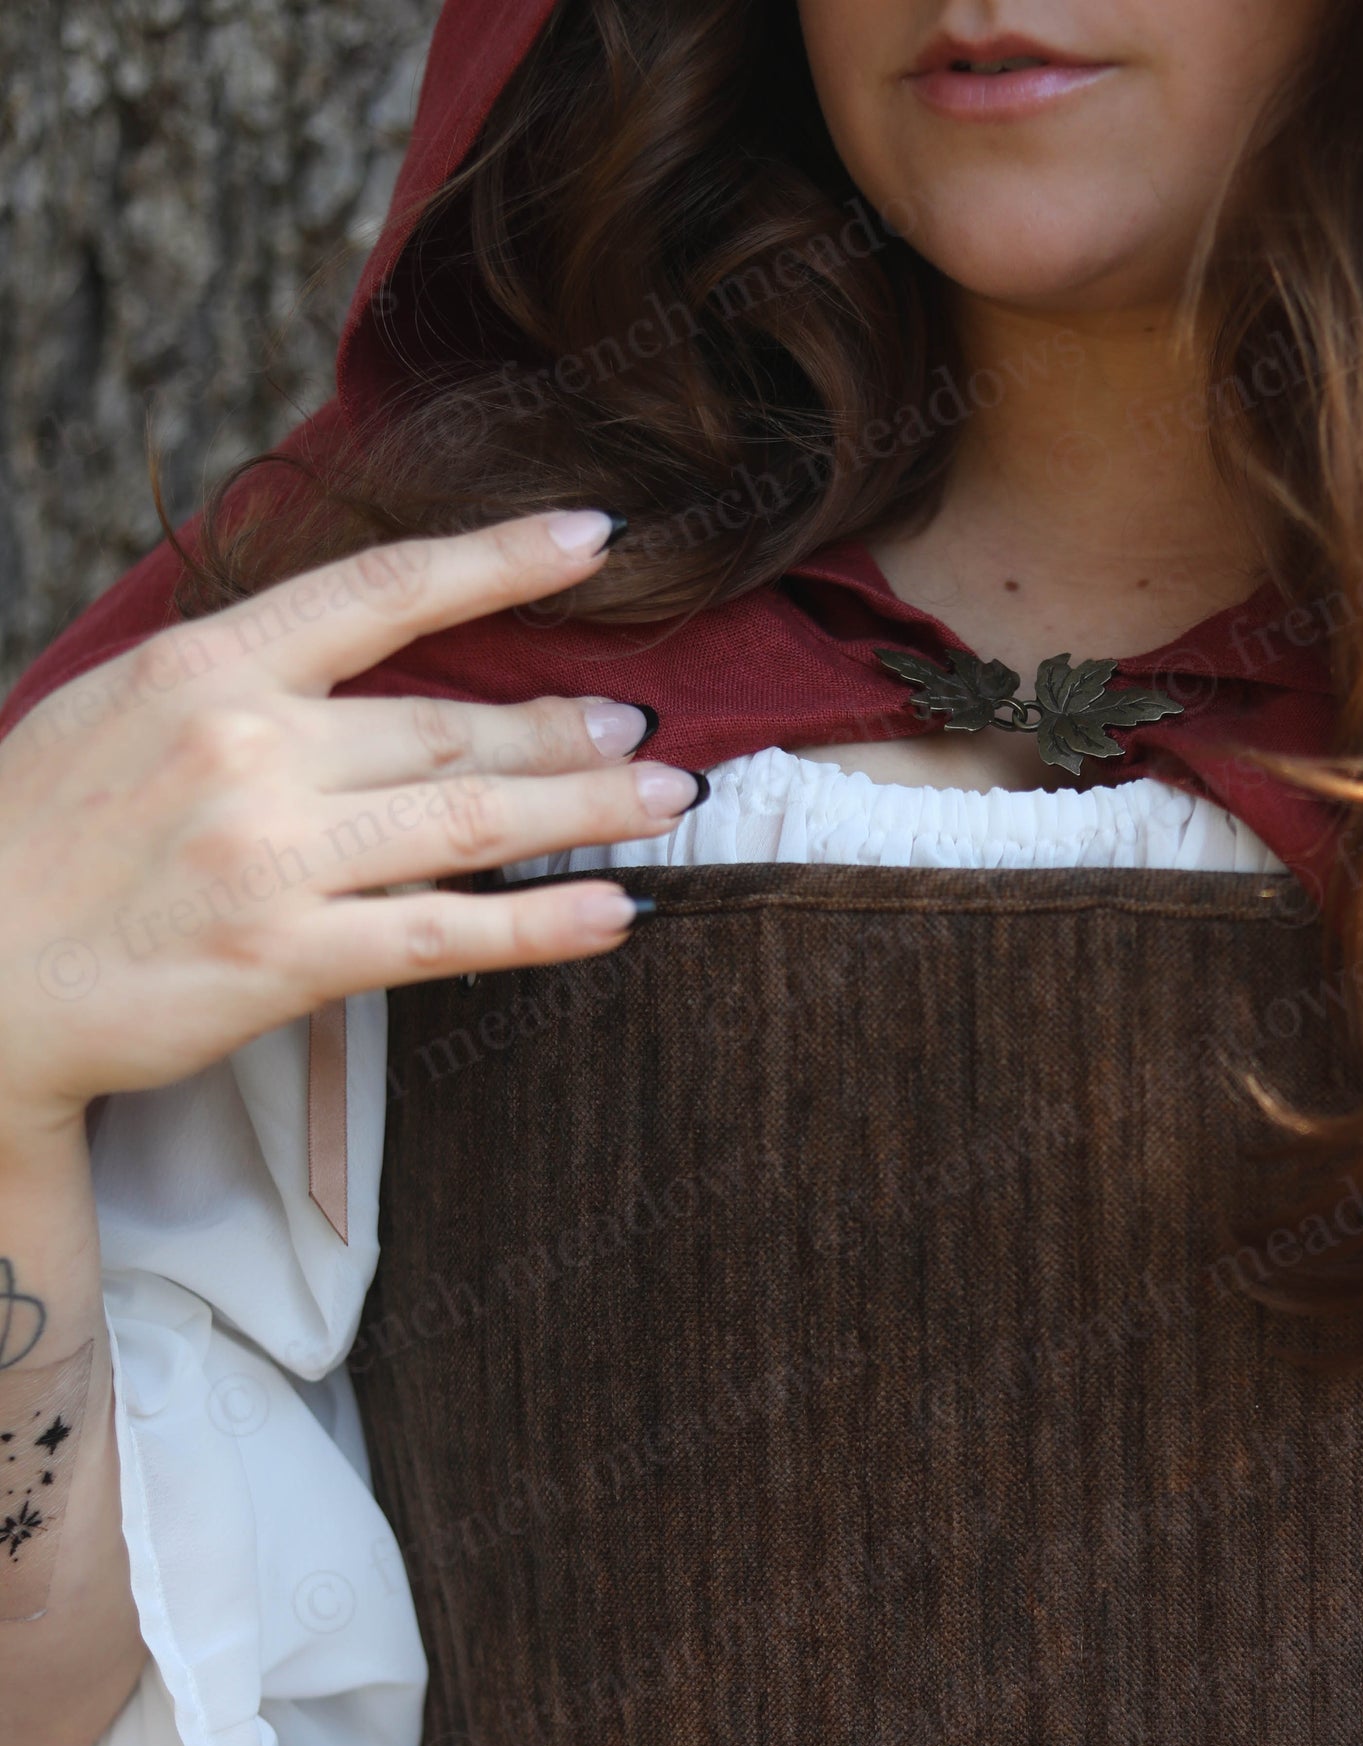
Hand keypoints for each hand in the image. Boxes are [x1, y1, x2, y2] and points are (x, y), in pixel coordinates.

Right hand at [0, 511, 694, 1135]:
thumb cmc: (38, 844)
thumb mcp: (119, 711)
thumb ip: (237, 684)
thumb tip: (343, 663)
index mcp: (206, 666)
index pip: (383, 590)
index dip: (500, 559)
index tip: (591, 540)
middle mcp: (249, 746)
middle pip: (450, 722)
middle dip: (566, 726)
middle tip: (647, 728)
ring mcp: (271, 854)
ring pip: (469, 819)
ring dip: (585, 810)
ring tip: (667, 800)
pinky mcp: (282, 957)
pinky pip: (442, 934)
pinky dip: (541, 926)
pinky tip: (616, 914)